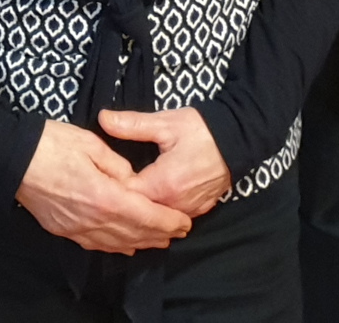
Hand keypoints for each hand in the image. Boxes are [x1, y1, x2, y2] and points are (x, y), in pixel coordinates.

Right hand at [15, 120, 193, 253]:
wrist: (11, 157)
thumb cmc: (50, 144)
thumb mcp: (91, 143)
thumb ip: (118, 164)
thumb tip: (131, 179)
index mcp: (104, 196)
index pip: (145, 215)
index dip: (168, 221)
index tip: (184, 221)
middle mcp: (93, 219)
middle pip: (134, 234)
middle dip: (160, 234)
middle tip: (179, 232)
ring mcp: (76, 228)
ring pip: (116, 243)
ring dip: (140, 243)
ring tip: (158, 240)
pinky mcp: (63, 229)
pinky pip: (95, 244)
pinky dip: (115, 246)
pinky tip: (124, 245)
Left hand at [94, 107, 230, 217]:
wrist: (240, 139)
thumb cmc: (202, 130)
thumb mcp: (165, 123)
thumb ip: (132, 124)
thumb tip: (103, 118)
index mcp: (164, 184)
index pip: (126, 197)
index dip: (110, 188)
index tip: (98, 179)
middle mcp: (176, 204)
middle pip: (140, 214)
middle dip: (121, 204)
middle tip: (104, 192)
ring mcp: (190, 210)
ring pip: (156, 220)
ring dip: (140, 212)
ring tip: (120, 201)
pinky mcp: (199, 211)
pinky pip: (172, 219)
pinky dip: (158, 214)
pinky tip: (145, 206)